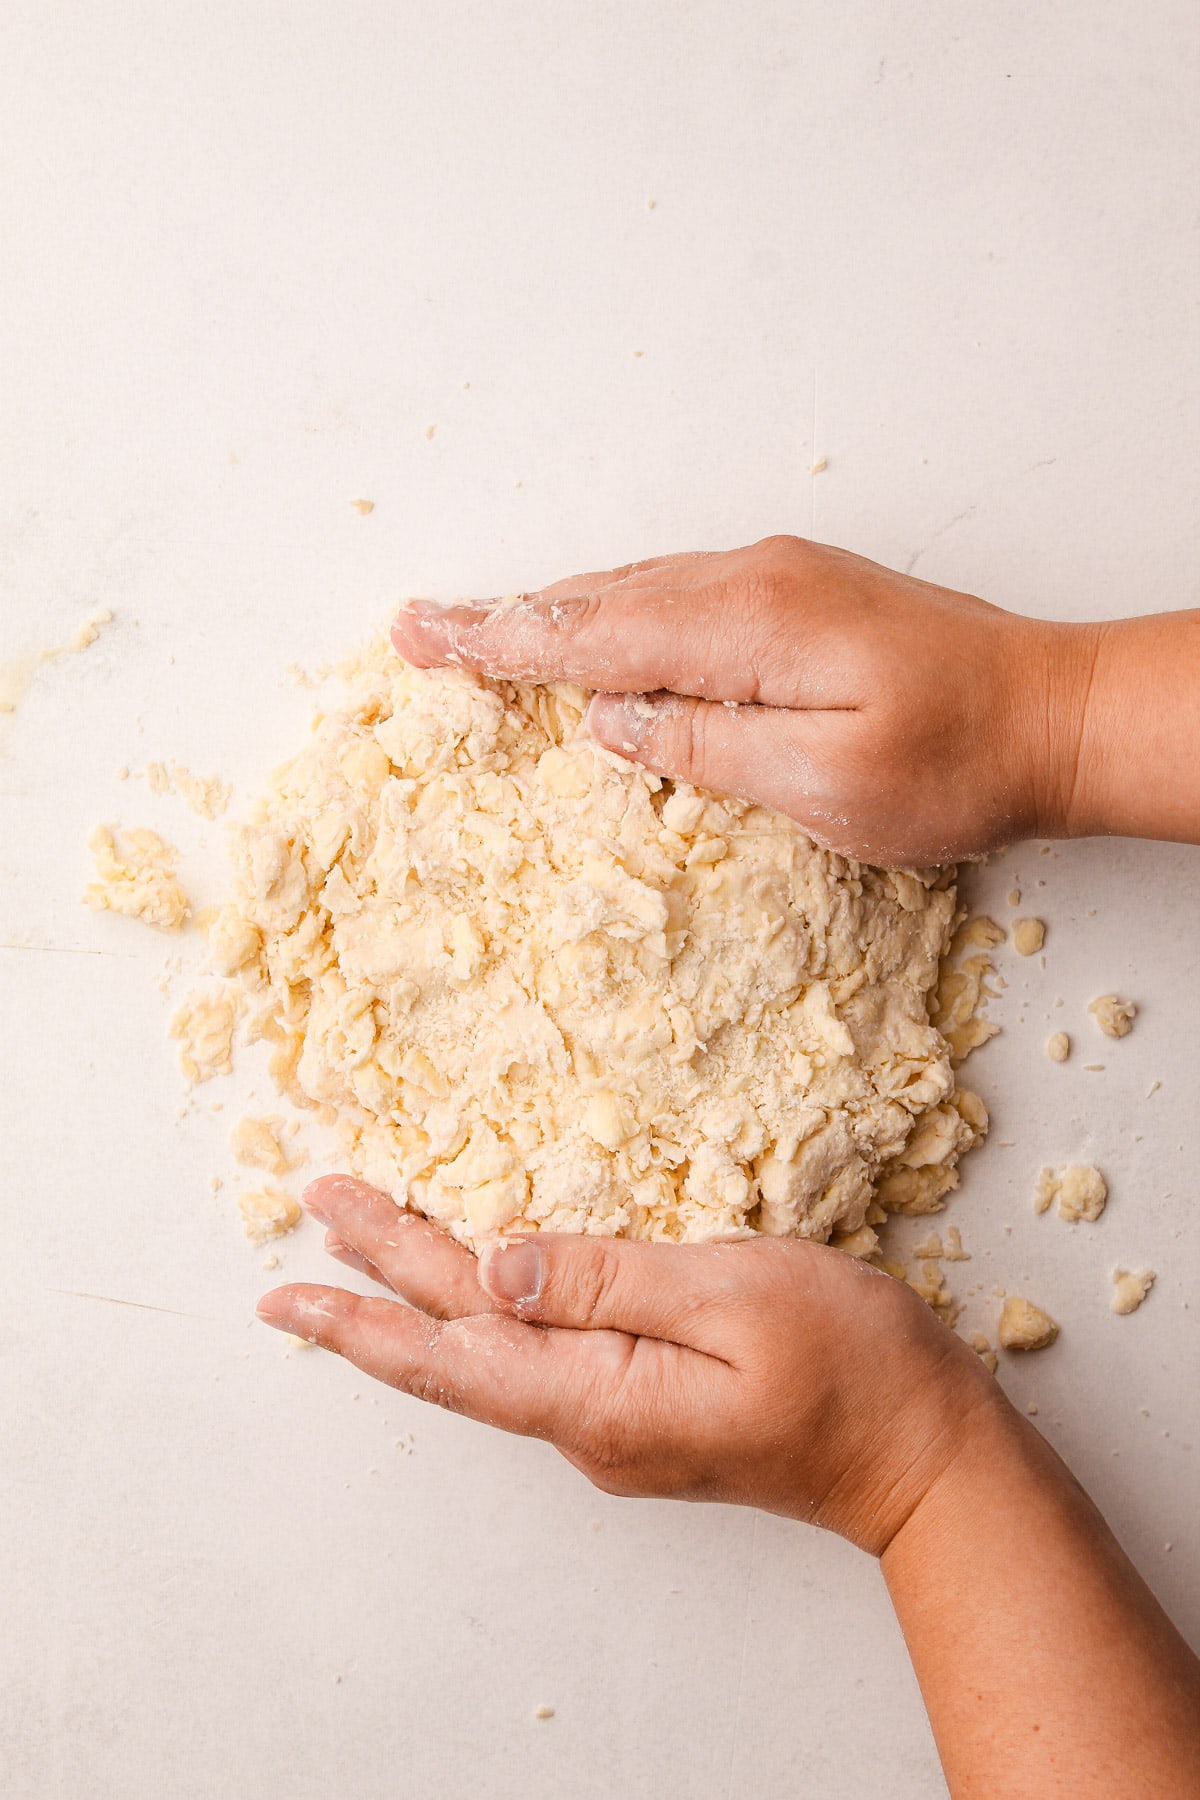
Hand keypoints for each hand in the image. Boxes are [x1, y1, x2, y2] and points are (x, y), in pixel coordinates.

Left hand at [257, 1175, 1004, 1555]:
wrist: (924, 1457)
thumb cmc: (851, 1367)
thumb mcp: (735, 1296)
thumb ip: (608, 1277)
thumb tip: (494, 1263)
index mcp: (599, 1396)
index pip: (453, 1345)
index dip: (367, 1304)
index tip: (292, 1272)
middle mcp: (588, 1423)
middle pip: (459, 1347)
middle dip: (374, 1287)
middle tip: (310, 1224)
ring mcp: (615, 1424)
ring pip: (492, 1353)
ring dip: (421, 1299)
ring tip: (360, 1255)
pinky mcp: (644, 1410)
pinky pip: (537, 1358)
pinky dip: (483, 1314)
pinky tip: (473, 1290)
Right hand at [390, 535, 1099, 864]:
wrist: (1058, 711)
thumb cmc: (957, 762)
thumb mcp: (827, 786)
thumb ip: (707, 749)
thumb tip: (612, 724)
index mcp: (746, 625)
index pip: (592, 638)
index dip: (501, 643)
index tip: (423, 639)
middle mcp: (752, 579)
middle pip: (599, 597)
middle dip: (505, 617)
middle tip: (421, 627)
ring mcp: (779, 577)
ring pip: (636, 589)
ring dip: (554, 610)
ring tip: (483, 627)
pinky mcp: (801, 592)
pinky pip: (678, 592)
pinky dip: (616, 610)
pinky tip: (596, 626)